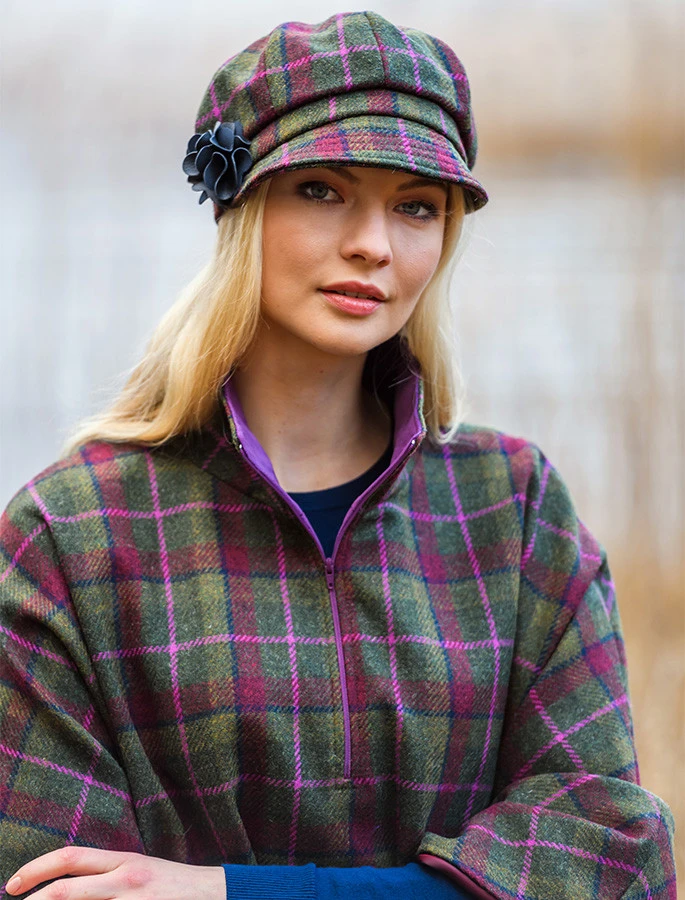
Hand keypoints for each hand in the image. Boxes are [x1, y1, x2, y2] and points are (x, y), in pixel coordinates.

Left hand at [5, 847, 224, 898]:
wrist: (214, 895)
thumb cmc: (172, 887)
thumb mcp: (138, 871)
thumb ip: (105, 876)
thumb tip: (64, 887)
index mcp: (123, 861)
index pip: (70, 858)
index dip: (36, 869)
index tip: (12, 885)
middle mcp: (125, 879)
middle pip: (66, 889)